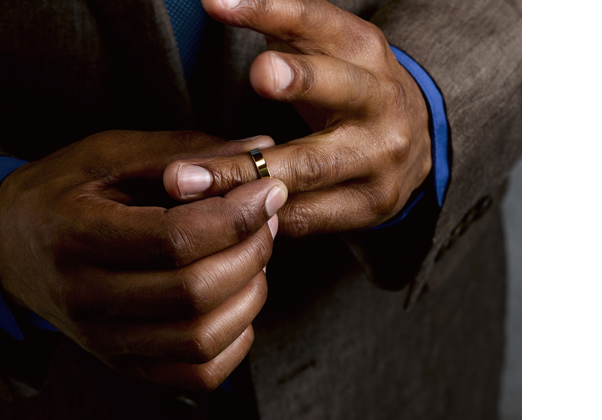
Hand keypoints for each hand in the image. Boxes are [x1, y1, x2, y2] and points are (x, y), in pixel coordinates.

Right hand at [0, 131, 286, 390]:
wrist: (7, 246)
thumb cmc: (61, 192)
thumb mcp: (109, 154)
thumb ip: (183, 152)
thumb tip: (258, 149)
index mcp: (76, 236)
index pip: (174, 239)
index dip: (235, 216)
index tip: (267, 191)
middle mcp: (85, 298)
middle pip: (193, 291)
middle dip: (251, 251)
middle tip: (265, 220)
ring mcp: (103, 339)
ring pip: (200, 338)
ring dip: (249, 295)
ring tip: (254, 257)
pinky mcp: (122, 361)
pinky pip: (195, 373)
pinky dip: (234, 341)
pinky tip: (236, 300)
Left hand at [165, 0, 431, 236]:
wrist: (414, 141)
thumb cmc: (346, 86)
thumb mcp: (324, 46)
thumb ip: (278, 22)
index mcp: (363, 51)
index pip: (316, 21)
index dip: (269, 9)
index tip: (216, 2)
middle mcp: (380, 101)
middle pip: (337, 89)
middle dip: (300, 80)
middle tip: (260, 73)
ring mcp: (378, 158)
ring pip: (308, 167)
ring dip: (244, 174)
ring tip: (187, 180)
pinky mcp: (369, 205)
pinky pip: (306, 215)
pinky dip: (260, 216)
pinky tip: (217, 217)